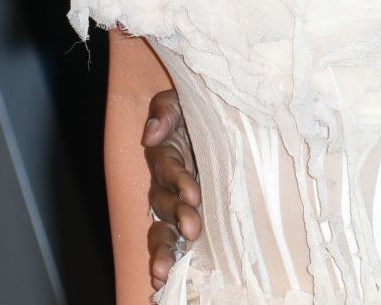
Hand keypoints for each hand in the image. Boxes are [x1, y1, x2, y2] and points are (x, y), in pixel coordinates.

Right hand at [143, 88, 201, 288]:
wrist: (229, 121)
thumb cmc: (205, 110)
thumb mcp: (185, 100)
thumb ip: (166, 111)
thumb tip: (151, 134)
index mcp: (168, 153)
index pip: (168, 169)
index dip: (178, 181)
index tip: (194, 194)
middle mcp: (168, 183)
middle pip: (163, 203)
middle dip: (176, 217)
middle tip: (192, 228)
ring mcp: (176, 204)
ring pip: (161, 229)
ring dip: (163, 249)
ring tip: (164, 272)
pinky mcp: (188, 218)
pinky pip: (172, 242)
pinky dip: (166, 261)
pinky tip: (164, 282)